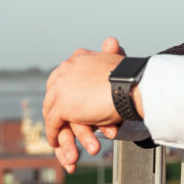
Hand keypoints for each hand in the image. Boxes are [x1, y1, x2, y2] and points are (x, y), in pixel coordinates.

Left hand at [43, 37, 128, 171]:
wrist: (131, 87)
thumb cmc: (130, 75)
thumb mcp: (117, 58)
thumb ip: (110, 52)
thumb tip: (111, 41)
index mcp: (77, 57)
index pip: (62, 77)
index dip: (64, 92)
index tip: (68, 104)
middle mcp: (64, 69)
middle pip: (53, 94)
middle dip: (55, 109)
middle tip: (59, 123)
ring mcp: (60, 88)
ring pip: (51, 110)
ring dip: (55, 125)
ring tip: (57, 136)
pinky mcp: (61, 107)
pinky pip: (53, 124)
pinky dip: (53, 135)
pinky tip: (56, 143)